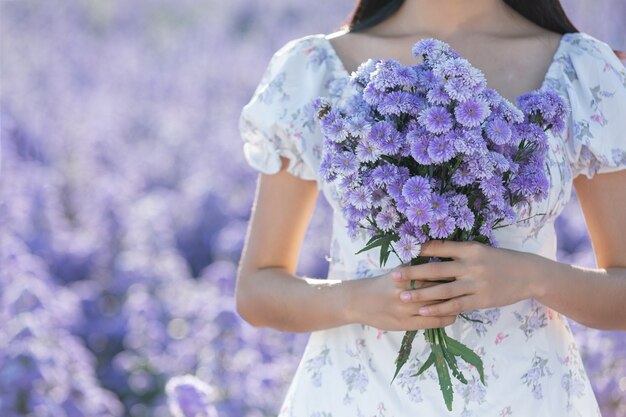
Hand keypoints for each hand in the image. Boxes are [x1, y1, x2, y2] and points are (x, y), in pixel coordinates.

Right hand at [347, 268, 457, 330]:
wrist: (359, 302)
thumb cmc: (380, 285)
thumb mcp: (396, 272)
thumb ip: (415, 268)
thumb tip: (438, 260)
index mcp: (405, 275)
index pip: (434, 272)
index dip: (451, 272)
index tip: (464, 270)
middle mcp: (406, 291)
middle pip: (438, 289)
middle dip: (456, 287)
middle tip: (472, 285)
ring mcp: (406, 309)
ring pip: (437, 306)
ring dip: (454, 304)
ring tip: (466, 300)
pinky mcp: (406, 324)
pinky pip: (431, 322)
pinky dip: (445, 318)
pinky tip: (453, 315)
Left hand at [392, 240, 537, 316]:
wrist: (529, 274)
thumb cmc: (500, 260)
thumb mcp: (480, 250)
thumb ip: (458, 252)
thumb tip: (430, 249)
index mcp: (470, 249)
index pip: (440, 247)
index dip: (421, 250)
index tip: (403, 251)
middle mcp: (471, 265)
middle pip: (437, 270)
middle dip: (413, 274)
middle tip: (394, 276)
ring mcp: (476, 284)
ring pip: (443, 290)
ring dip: (421, 295)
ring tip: (403, 297)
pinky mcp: (481, 300)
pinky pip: (455, 306)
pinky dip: (438, 309)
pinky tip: (422, 311)